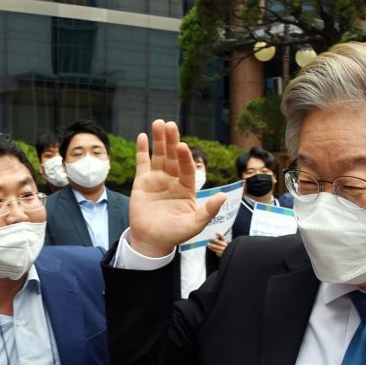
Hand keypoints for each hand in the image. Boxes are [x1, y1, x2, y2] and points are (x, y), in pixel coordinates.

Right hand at [128, 120, 226, 257]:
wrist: (151, 241)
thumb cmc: (174, 234)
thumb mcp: (194, 225)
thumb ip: (208, 211)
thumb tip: (223, 197)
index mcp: (186, 188)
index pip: (187, 168)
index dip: (185, 157)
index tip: (182, 146)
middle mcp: (173, 180)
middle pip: (172, 157)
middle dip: (171, 141)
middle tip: (170, 125)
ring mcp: (157, 179)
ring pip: (158, 156)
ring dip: (158, 140)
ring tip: (158, 123)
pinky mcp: (142, 182)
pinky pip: (142, 163)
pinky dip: (142, 150)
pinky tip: (143, 136)